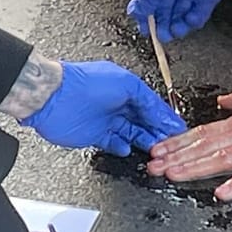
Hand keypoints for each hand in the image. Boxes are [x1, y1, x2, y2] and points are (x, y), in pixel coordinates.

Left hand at [23, 61, 187, 155]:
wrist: (54, 97)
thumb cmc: (85, 83)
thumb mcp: (126, 84)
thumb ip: (147, 101)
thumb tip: (162, 113)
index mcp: (125, 87)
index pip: (151, 105)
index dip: (164, 117)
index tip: (177, 129)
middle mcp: (117, 103)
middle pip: (143, 120)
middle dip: (157, 131)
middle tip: (170, 142)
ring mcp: (106, 119)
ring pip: (131, 133)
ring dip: (144, 140)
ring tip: (155, 148)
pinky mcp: (95, 135)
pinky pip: (113, 143)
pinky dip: (123, 147)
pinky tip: (128, 149)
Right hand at [128, 0, 231, 42]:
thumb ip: (145, 0)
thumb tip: (134, 12)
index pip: (150, 2)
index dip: (146, 17)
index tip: (144, 31)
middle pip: (167, 11)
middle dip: (163, 25)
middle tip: (162, 35)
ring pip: (182, 15)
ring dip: (178, 26)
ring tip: (176, 29)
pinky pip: (200, 14)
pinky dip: (194, 20)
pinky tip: (190, 17)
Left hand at [145, 86, 231, 200]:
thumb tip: (221, 101)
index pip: (205, 131)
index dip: (179, 141)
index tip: (159, 148)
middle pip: (206, 146)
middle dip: (177, 156)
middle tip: (153, 165)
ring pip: (222, 158)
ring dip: (195, 167)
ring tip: (173, 175)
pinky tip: (221, 192)